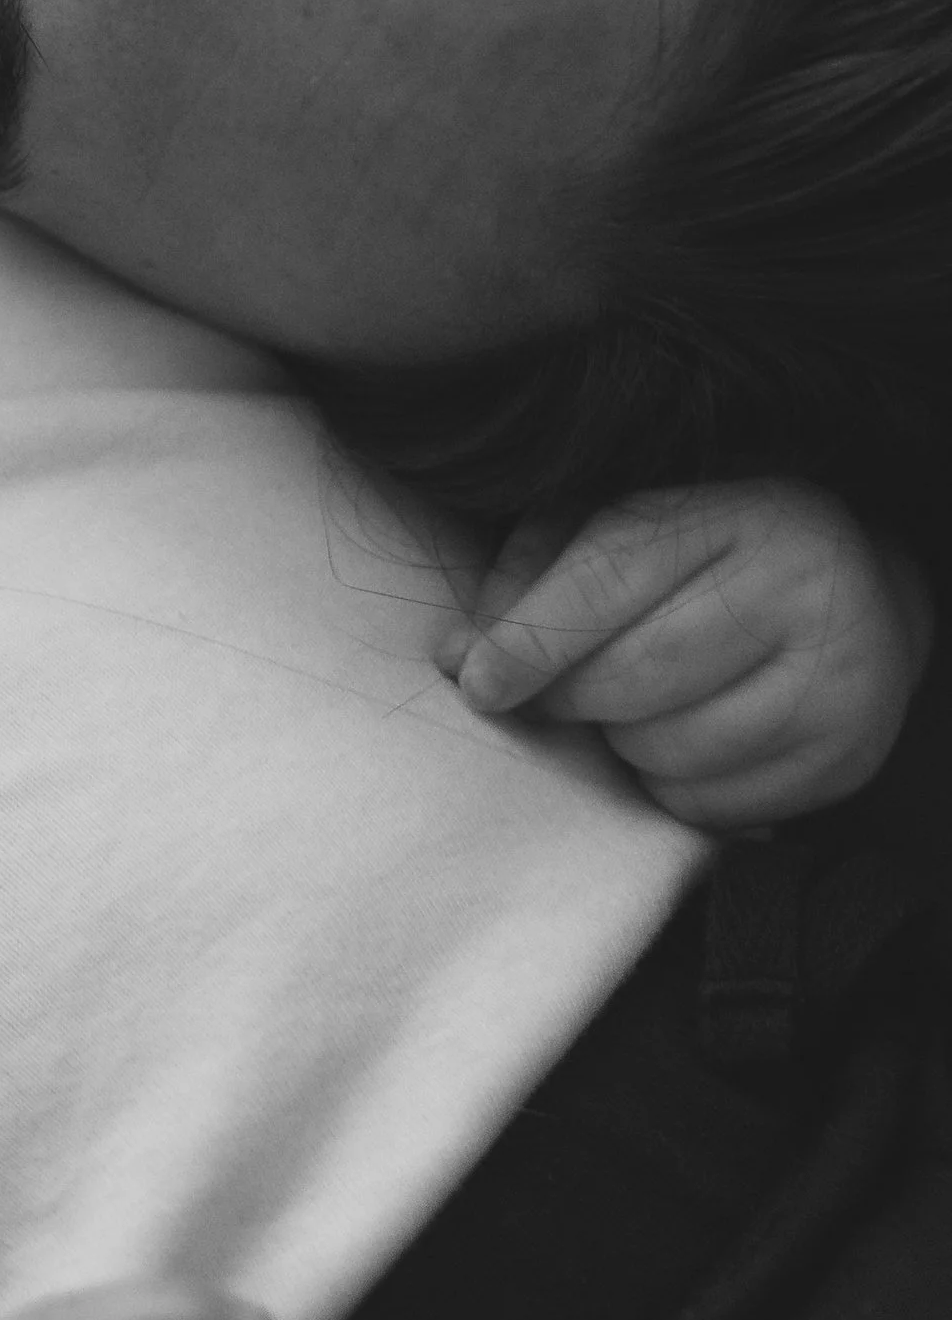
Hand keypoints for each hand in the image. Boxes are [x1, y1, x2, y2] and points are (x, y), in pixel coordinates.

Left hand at [437, 477, 931, 828]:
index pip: (610, 578)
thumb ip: (532, 573)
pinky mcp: (845, 760)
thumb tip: (457, 655)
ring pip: (666, 752)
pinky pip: (709, 807)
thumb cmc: (710, 554)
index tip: (474, 681)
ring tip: (636, 706)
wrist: (861, 595)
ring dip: (621, 742)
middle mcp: (801, 590)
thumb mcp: (621, 524)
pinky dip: (672, 785)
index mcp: (739, 513)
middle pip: (631, 678)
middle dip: (567, 697)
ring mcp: (835, 681)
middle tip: (554, 694)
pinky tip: (688, 739)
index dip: (530, 639)